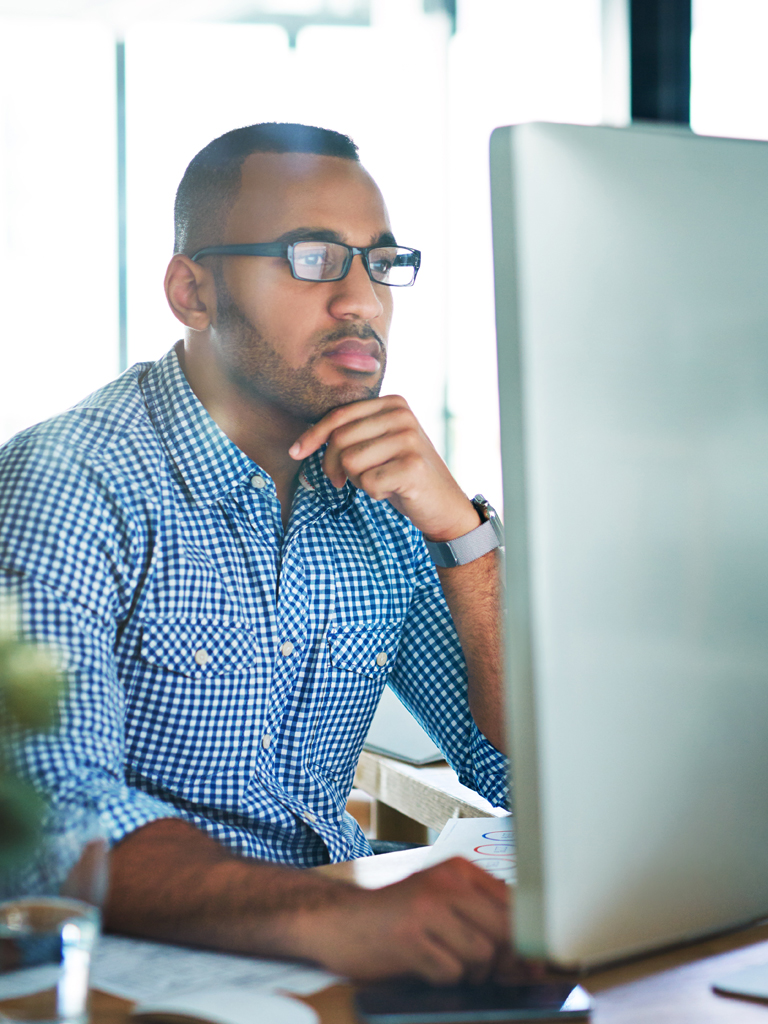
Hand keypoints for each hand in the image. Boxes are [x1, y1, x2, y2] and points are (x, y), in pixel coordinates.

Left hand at [289, 396, 479, 542]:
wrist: (444, 506)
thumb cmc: (402, 476)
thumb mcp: (378, 446)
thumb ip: (352, 433)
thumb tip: (302, 443)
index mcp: (393, 403)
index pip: (339, 416)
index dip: (312, 436)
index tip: (295, 453)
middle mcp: (403, 415)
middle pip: (340, 439)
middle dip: (334, 466)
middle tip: (344, 482)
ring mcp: (409, 439)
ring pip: (350, 461)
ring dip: (357, 480)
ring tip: (380, 482)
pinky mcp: (412, 466)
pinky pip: (367, 482)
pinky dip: (374, 493)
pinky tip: (392, 491)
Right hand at [297, 857, 511, 983]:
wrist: (338, 921)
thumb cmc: (395, 917)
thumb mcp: (441, 903)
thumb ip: (484, 921)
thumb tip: (531, 962)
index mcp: (457, 869)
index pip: (514, 903)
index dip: (527, 938)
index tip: (532, 962)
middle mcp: (445, 883)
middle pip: (504, 930)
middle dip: (502, 960)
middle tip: (486, 970)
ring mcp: (426, 909)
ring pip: (481, 955)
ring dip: (469, 972)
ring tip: (445, 961)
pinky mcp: (409, 939)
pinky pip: (451, 972)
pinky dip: (443, 978)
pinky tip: (424, 965)